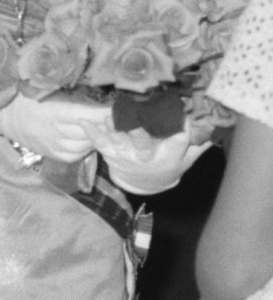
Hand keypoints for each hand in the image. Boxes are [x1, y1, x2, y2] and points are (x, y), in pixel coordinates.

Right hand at [0, 92, 109, 163]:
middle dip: (107, 124)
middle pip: (92, 131)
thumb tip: (99, 82)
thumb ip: (69, 88)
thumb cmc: (25, 96)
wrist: (3, 116)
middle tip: (120, 116)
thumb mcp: (45, 87)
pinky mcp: (53, 155)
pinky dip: (86, 146)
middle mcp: (56, 132)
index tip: (123, 107)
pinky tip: (87, 136)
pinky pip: (78, 154)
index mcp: (55, 111)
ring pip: (87, 145)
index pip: (90, 114)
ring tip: (103, 125)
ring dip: (98, 136)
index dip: (108, 113)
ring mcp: (54, 146)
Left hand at [86, 122, 208, 195]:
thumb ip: (200, 143)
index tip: (184, 116)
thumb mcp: (187, 158)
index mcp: (168, 157)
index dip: (182, 129)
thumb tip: (216, 125)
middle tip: (138, 123)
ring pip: (120, 142)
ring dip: (113, 130)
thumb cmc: (169, 163)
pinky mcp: (111, 154)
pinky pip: (100, 143)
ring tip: (108, 116)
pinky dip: (92, 133)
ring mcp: (126, 156)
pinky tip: (83, 120)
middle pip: (144, 145)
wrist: (144, 182)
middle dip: (140, 134)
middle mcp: (146, 158)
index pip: (178, 142)